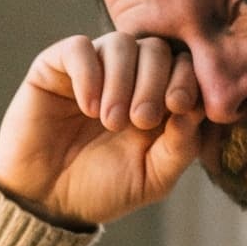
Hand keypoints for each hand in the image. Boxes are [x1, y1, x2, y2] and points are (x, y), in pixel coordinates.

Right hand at [0, 33, 205, 228]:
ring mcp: (92, 69)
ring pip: (120, 43)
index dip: (187, 78)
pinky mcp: (55, 68)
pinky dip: (89, 73)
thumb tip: (200, 107)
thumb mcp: (154, 177)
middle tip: (140, 121)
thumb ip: (182, 145)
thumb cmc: (102, 190)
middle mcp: (127, 77)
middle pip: (156, 48)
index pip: (184, 65)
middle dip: (154, 82)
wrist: (46, 202)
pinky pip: (79, 47)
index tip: (178, 107)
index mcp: (157, 99)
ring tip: (110, 120)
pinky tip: (87, 107)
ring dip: (122, 81)